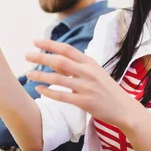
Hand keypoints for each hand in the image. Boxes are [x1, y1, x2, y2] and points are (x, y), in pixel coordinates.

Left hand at [25, 39, 150, 129]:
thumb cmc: (107, 89)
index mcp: (90, 62)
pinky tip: (39, 90)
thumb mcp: (94, 73)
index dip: (50, 44)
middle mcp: (88, 72)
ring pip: (58, 79)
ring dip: (41, 76)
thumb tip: (55, 61)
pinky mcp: (85, 102)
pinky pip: (62, 96)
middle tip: (26, 55)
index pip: (67, 49)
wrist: (124, 108)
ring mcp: (86, 87)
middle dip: (41, 57)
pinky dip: (49, 92)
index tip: (35, 41)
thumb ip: (76, 67)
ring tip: (28, 74)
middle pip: (60, 61)